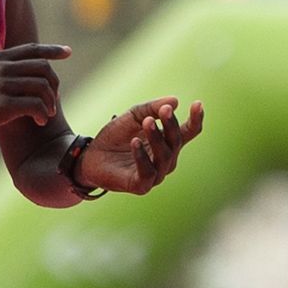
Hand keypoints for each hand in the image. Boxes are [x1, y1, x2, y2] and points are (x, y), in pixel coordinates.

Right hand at [0, 42, 71, 135]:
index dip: (53, 50)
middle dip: (54, 84)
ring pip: (42, 87)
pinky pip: (36, 105)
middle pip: (43, 68)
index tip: (67, 52)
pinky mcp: (3, 104)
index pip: (32, 49)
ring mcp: (3, 84)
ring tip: (48, 114)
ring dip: (50, 102)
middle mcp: (2, 67)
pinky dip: (43, 114)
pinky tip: (40, 121)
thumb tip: (16, 73)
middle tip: (54, 99)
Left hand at [77, 98, 203, 194]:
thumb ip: (151, 109)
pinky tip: (135, 142)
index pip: (188, 132)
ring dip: (157, 137)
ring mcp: (156, 174)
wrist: (90, 156)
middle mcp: (166, 160)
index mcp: (167, 142)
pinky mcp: (141, 186)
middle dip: (171, 125)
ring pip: (164, 156)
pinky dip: (142, 156)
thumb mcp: (132, 116)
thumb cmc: (115, 137)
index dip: (196, 119)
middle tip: (164, 110)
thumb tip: (174, 101)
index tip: (198, 104)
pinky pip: (147, 172)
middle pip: (177, 141)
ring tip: (147, 122)